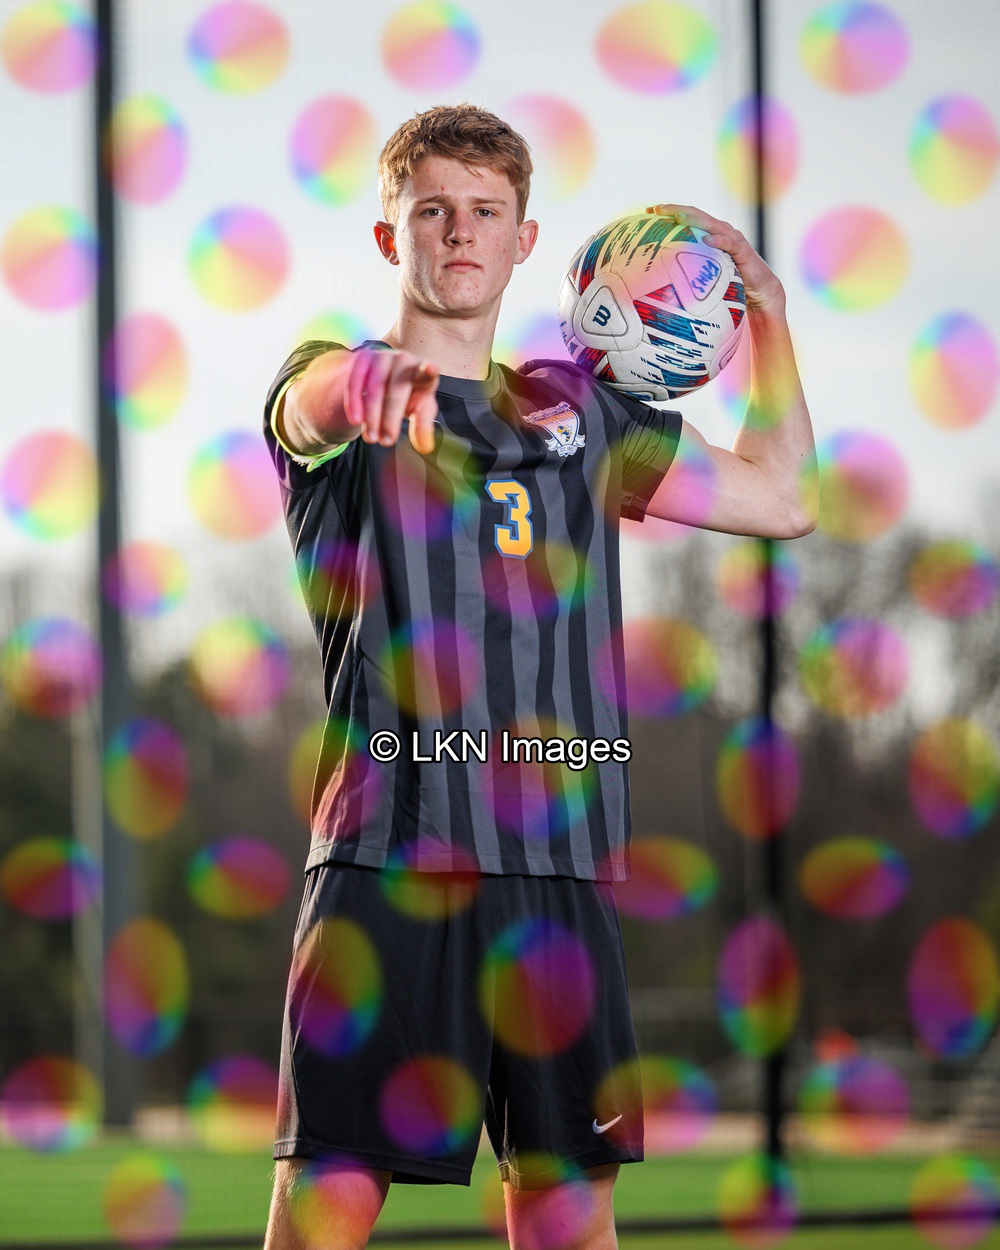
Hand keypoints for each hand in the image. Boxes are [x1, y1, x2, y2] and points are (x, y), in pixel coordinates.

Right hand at [344, 347, 439, 454]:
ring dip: (372, 415)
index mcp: (422, 374)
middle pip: (397, 391)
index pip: (427, 373)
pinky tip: (356, 421)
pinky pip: (355, 382)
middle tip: (386, 442)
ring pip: (375, 387)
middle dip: (390, 419)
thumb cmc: (407, 395)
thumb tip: (425, 447)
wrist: (380, 376)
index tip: (430, 368)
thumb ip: (422, 426)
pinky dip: (354, 403)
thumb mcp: (417, 410)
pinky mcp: (363, 358)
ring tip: (371, 438)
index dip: (429, 370)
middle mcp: (404, 360)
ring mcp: (382, 357)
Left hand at [645, 203, 784, 316]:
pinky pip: (730, 244)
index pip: (687, 218)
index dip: (669, 212)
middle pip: (696, 215)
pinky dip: (719, 241)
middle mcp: (721, 232)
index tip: (649, 211)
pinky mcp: (743, 252)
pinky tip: (706, 240)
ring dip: (694, 220)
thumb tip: (660, 278)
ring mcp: (733, 240)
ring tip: (677, 217)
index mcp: (710, 234)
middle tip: (656, 208)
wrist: (759, 291)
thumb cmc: (730, 282)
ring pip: (711, 225)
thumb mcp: (705, 273)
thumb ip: (689, 268)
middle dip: (676, 210)